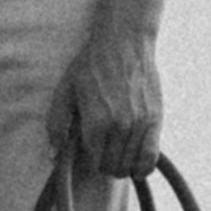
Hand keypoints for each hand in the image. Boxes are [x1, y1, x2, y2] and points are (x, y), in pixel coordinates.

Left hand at [47, 18, 163, 175]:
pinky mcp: (155, 119)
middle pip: (112, 167)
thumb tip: (54, 156)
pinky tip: (136, 165)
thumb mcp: (65, 91)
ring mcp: (140, 124)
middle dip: (105, 164)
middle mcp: (120, 126)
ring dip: (122, 164)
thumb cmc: (90, 65)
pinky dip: (143, 167)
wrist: (124, 42)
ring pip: (130, 165)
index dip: (90, 162)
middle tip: (102, 151)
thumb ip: (57, 125)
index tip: (89, 151)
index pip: (94, 164)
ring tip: (117, 152)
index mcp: (96, 122)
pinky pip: (151, 158)